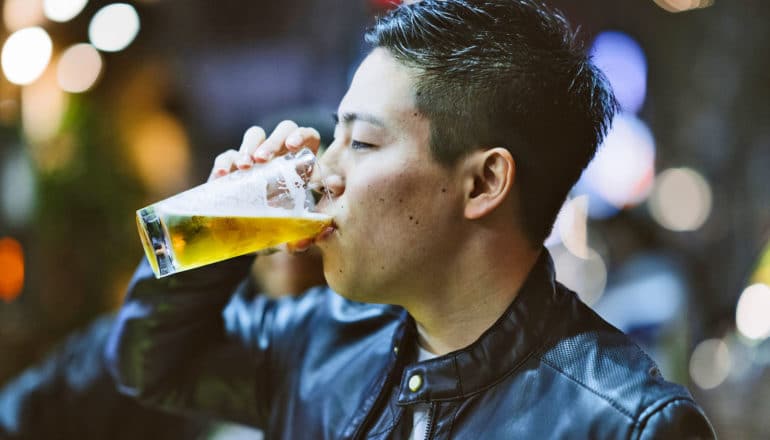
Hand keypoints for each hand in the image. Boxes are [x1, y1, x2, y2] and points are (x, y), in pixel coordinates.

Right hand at [208, 122, 322, 252]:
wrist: (250, 236)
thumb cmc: (279, 226)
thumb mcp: (292, 230)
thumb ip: (303, 234)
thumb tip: (311, 236)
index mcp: (302, 163)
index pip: (308, 136)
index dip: (301, 135)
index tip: (292, 146)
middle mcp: (281, 154)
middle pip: (282, 129)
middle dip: (273, 141)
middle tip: (263, 159)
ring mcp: (256, 157)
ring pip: (255, 134)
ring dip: (249, 146)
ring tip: (245, 167)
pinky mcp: (231, 166)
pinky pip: (226, 156)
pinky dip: (224, 163)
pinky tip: (222, 176)